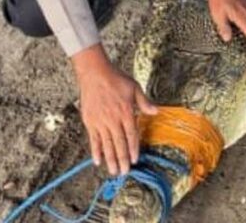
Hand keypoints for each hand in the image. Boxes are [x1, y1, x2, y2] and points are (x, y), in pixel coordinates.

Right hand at [72, 44, 157, 175]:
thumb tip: (156, 112)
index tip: (135, 160)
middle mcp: (113, 119)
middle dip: (122, 159)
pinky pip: (93, 139)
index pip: (131, 134)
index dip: (133, 148)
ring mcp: (100, 121)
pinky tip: (98, 161)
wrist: (94, 73)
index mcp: (126, 112)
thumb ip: (144, 102)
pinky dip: (96, 151)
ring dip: (110, 159)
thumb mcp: (134, 87)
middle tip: (124, 172)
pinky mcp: (90, 121)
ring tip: (113, 171)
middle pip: (119, 143)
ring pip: (107, 144)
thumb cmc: (116, 78)